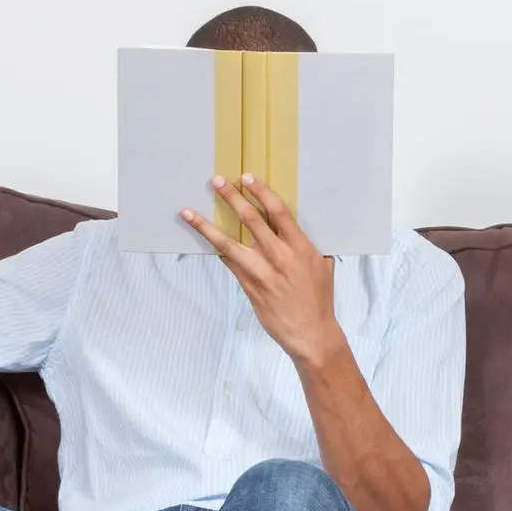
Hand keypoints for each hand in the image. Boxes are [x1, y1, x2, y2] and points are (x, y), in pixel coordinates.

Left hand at [180, 175, 343, 367]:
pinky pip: (228, 262)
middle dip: (232, 198)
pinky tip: (203, 239)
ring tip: (189, 212)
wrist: (310, 332)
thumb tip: (295, 231)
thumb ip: (307, 247)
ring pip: (228, 242)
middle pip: (251, 219)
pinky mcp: (248, 285)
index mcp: (300, 247)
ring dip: (206, 225)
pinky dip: (215, 249)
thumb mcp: (322, 267)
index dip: (261, 192)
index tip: (247, 178)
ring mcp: (261, 271)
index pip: (277, 211)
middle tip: (217, 182)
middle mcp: (279, 256)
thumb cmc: (319, 299)